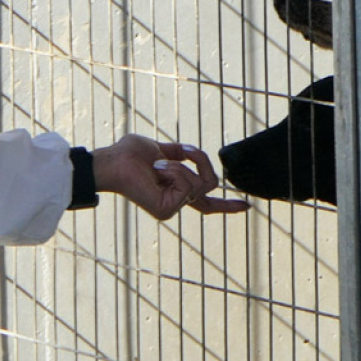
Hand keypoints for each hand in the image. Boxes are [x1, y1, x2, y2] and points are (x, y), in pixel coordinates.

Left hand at [92, 135, 249, 218]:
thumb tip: (194, 152)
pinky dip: (175, 171)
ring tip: (158, 162)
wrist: (114, 160)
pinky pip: (188, 185)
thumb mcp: (161, 149)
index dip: (227, 205)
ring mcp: (172, 208)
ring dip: (181, 165)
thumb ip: (180, 154)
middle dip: (201, 162)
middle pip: (209, 186)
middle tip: (184, 150)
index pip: (206, 202)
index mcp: (175, 190)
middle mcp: (176, 202)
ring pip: (201, 183)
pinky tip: (157, 169)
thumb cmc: (129, 154)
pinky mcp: (167, 210)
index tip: (246, 207)